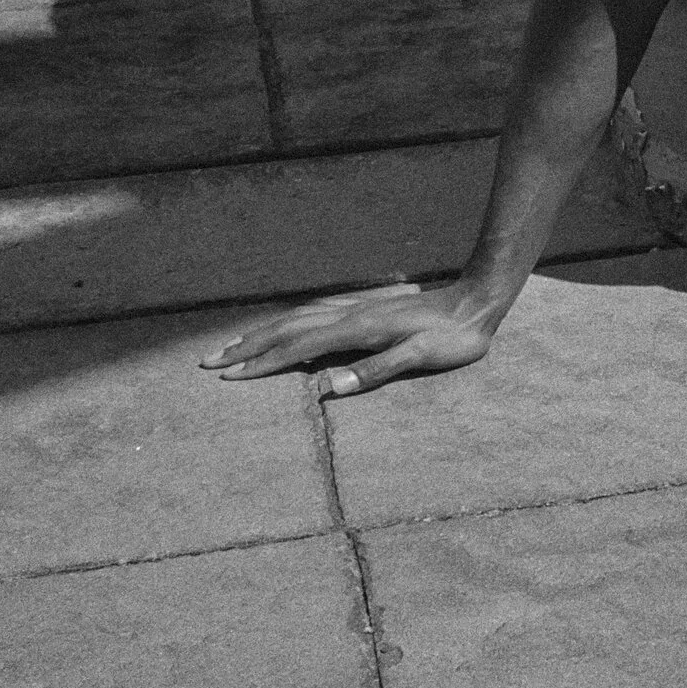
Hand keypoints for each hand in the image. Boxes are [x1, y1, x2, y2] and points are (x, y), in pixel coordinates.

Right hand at [200, 281, 500, 397]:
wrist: (477, 301)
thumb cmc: (452, 337)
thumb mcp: (420, 358)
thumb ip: (376, 370)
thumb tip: (328, 387)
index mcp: (358, 330)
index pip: (298, 348)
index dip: (262, 364)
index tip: (229, 378)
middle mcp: (351, 314)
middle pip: (287, 328)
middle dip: (247, 346)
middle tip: (209, 361)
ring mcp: (357, 307)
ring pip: (297, 317)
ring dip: (262, 331)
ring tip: (233, 344)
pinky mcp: (367, 306)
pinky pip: (314, 312)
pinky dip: (288, 320)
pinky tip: (283, 325)